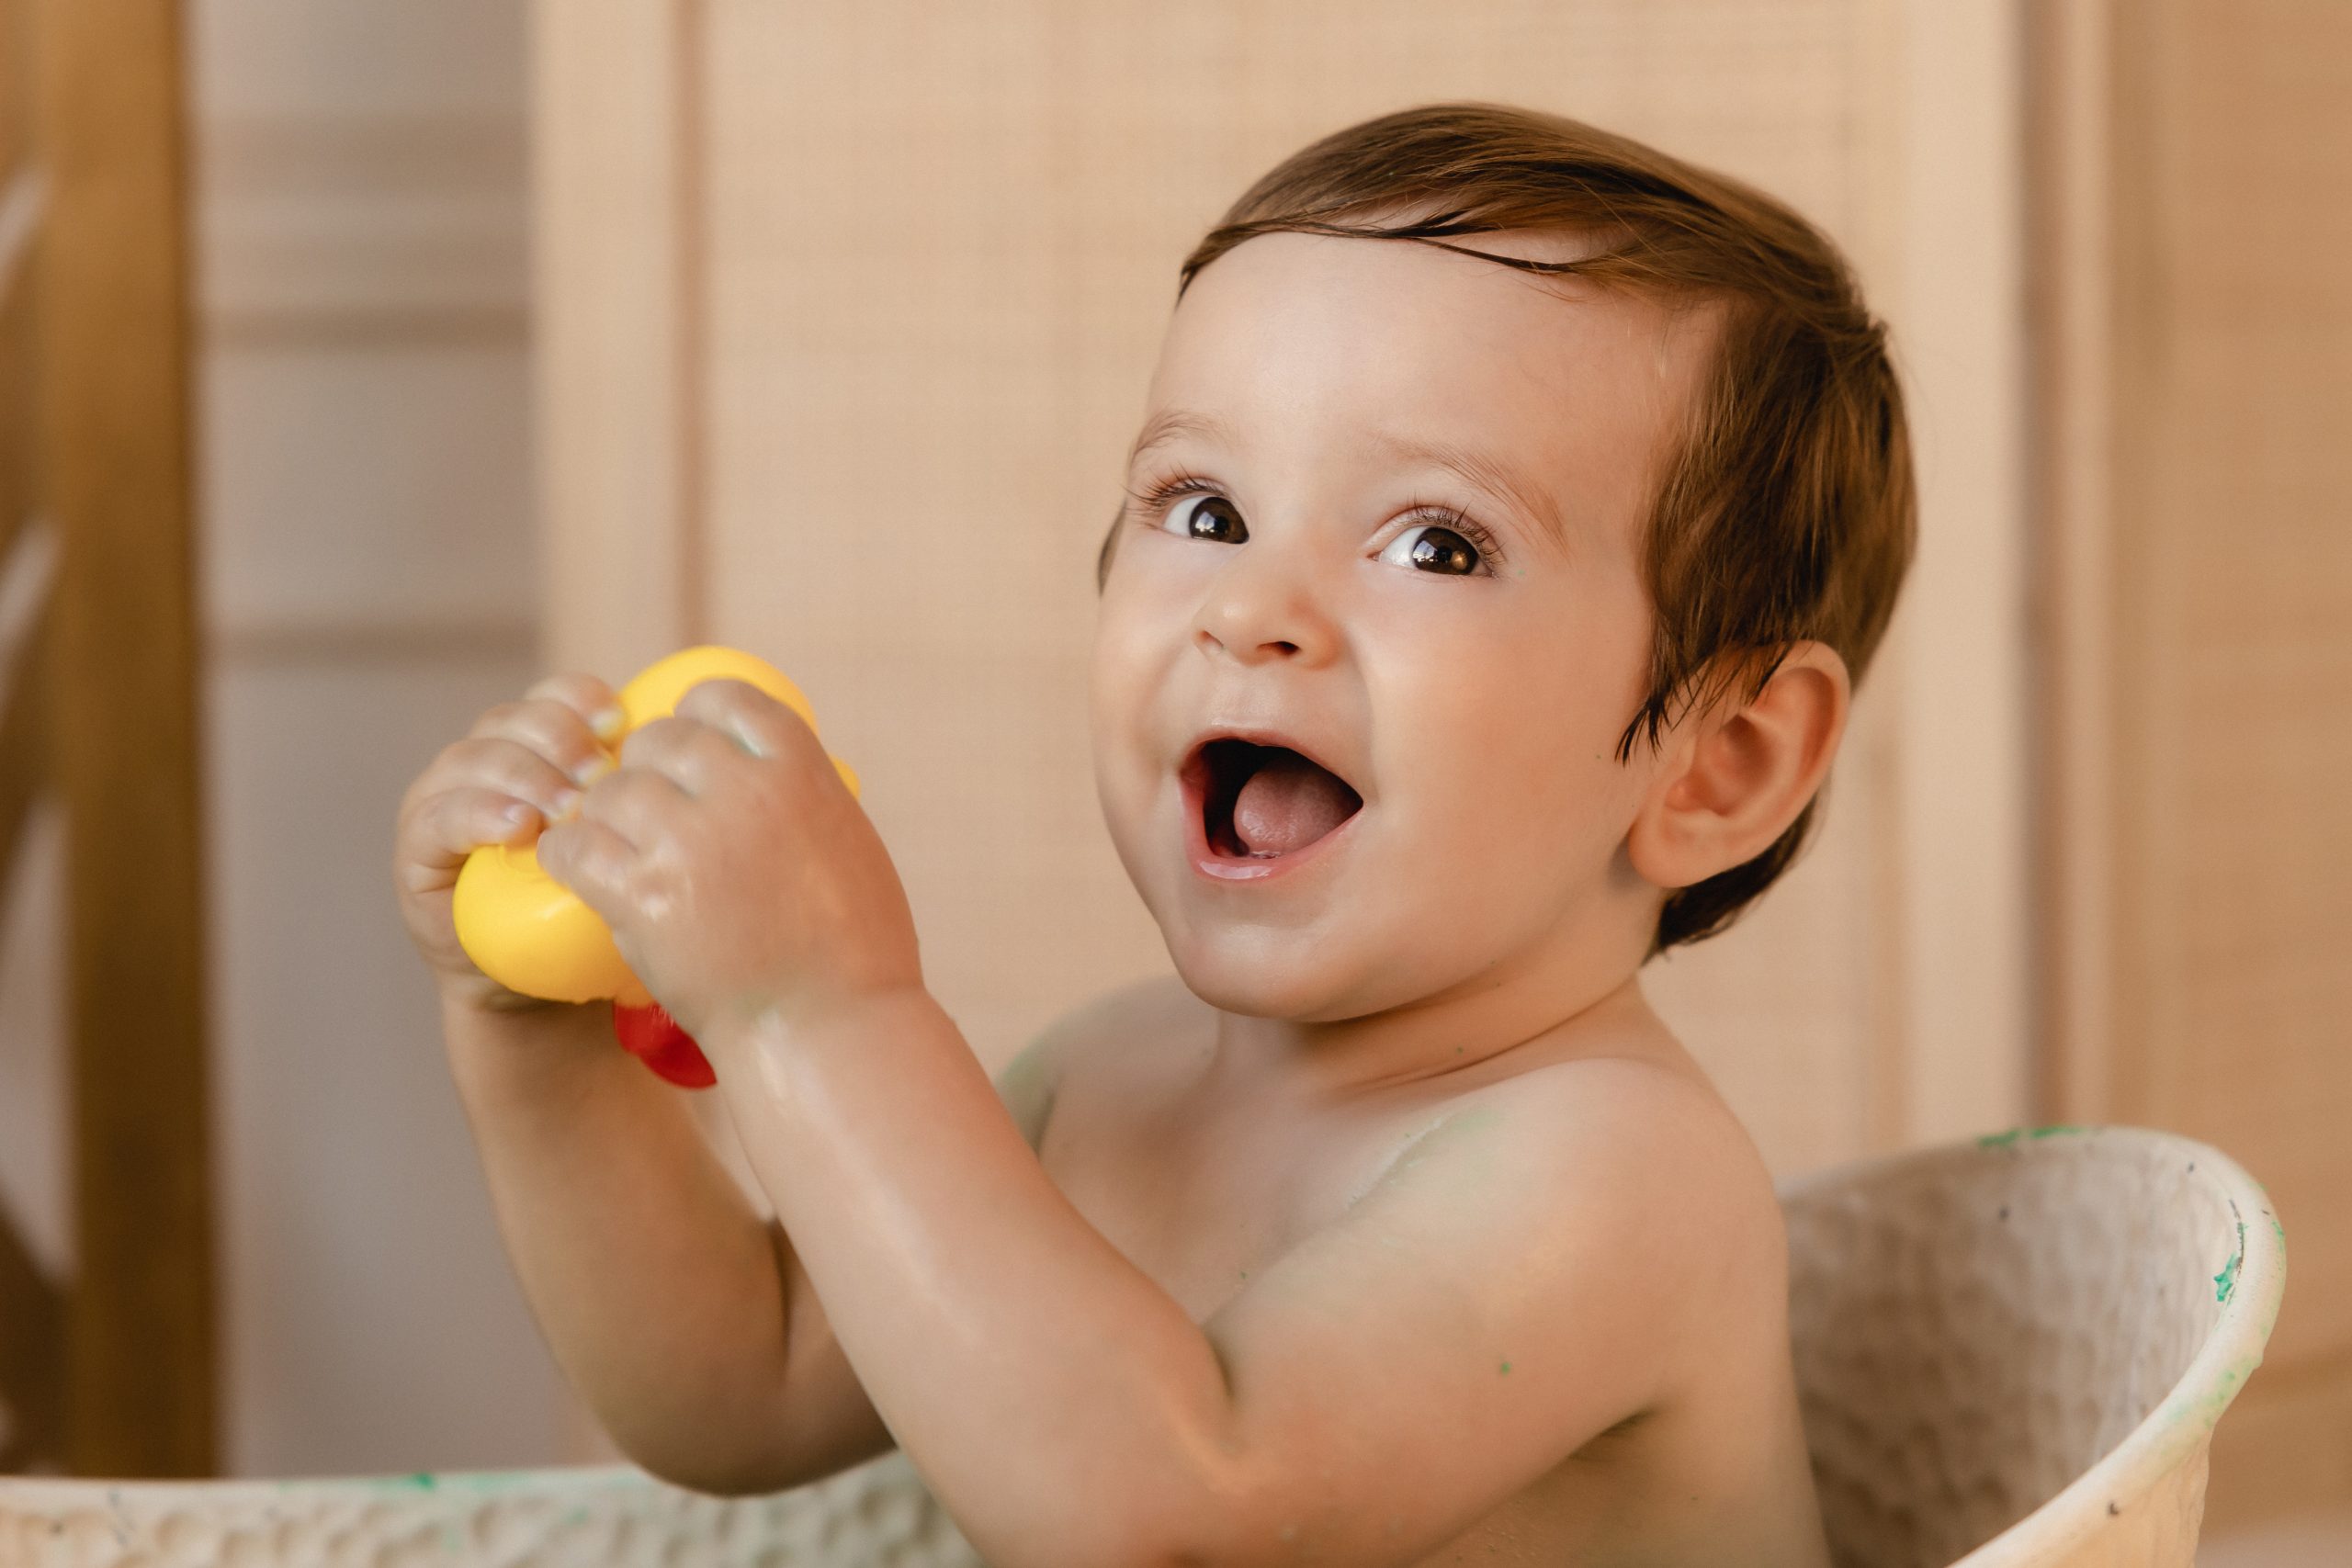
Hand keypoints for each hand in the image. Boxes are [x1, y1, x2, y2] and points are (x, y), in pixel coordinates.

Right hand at [394, 673, 625, 1011]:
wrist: (541, 984)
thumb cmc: (600, 905)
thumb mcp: (632, 845)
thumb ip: (651, 798)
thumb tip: (713, 754)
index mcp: (538, 747)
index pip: (553, 696)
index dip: (580, 697)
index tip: (618, 721)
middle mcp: (486, 763)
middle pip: (512, 720)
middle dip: (556, 737)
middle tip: (596, 774)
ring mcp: (444, 801)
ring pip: (473, 759)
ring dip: (522, 776)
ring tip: (564, 807)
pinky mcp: (418, 850)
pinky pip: (440, 818)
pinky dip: (478, 815)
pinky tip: (518, 828)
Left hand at [532, 679, 922, 1044]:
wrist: (830, 1029)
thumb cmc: (856, 952)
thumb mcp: (852, 842)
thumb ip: (805, 795)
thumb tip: (773, 772)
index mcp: (799, 769)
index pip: (722, 698)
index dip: (695, 718)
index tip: (689, 752)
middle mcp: (742, 792)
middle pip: (656, 741)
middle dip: (645, 771)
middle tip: (648, 813)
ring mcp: (688, 842)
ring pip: (609, 792)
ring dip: (606, 817)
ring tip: (616, 850)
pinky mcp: (642, 896)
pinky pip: (576, 847)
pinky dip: (569, 856)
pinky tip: (578, 870)